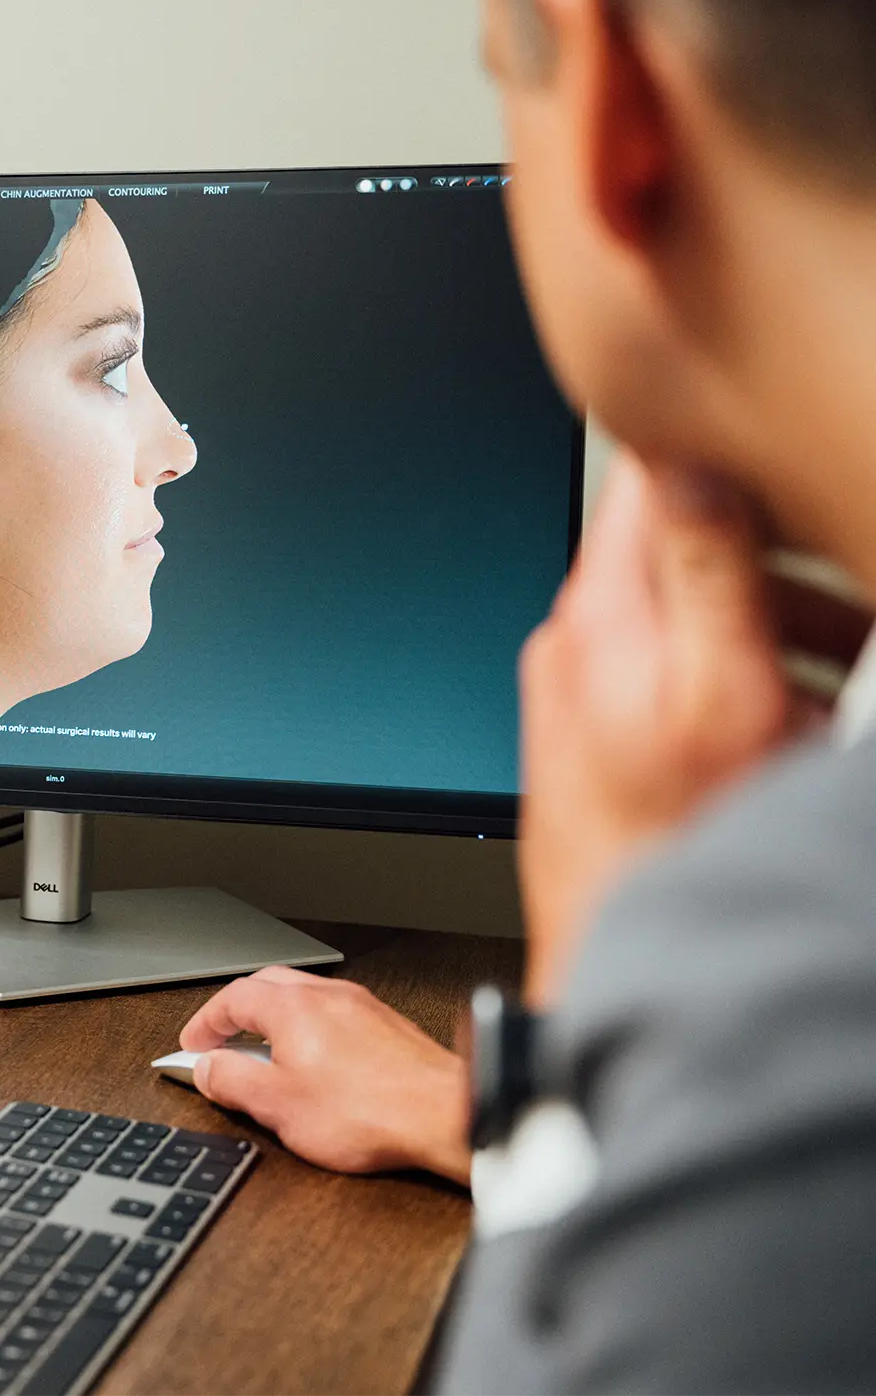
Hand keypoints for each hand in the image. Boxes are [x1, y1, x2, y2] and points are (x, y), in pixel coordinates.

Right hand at [179, 965, 470, 1184]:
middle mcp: (326, 995)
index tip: (194, 1044)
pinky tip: (315, 1063)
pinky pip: (333, 1014)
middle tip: (222, 1041)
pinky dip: (310, 1030)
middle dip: (238, 1012)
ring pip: (304, 998)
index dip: (206, 1022)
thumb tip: (206, 1068)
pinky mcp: (385, 1025)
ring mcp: (360, 1006)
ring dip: (275, 1019)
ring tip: (266, 1056)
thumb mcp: (278, 1106)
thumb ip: (233, 1082)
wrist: (441, 1114)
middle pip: (267, 986)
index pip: (233, 998)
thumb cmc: (368, 1111)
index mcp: (293, 1007)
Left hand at [518, 451, 860, 1007]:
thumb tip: (692, 463)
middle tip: (847, 597)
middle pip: (676, 546)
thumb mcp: (720, 697)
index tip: (783, 461)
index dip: (719, 454)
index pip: (643, 481)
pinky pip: (668, 670)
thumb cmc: (672, 852)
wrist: (622, 965)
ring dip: (767, 626)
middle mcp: (572, 643)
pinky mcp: (591, 735)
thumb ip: (707, 572)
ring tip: (836, 676)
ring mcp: (576, 690)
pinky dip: (733, 675)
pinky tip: (783, 725)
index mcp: (597, 616)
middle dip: (775, 563)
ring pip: (682, 611)